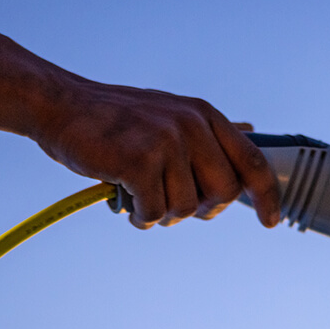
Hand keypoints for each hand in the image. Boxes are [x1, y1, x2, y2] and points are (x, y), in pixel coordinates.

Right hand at [32, 79, 280, 229]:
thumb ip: (208, 131)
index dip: (267, 196)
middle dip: (199, 209)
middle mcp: (192, 125)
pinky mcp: (140, 161)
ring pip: (185, 208)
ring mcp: (167, 141)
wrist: (59, 106)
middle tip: (170, 203)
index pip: (252, 162)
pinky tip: (125, 200)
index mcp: (204, 115)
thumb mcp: (170, 113)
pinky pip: (155, 213)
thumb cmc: (115, 118)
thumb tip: (251, 129)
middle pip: (223, 194)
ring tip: (139, 195)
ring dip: (161, 213)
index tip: (270, 222)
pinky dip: (140, 216)